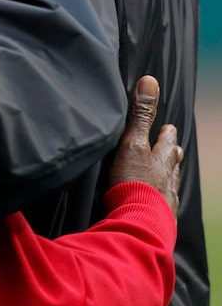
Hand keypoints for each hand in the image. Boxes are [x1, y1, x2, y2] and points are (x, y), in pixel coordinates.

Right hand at [107, 75, 182, 215]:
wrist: (138, 225)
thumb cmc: (134, 183)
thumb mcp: (132, 143)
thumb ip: (139, 114)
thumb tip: (150, 81)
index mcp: (160, 159)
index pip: (166, 142)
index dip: (167, 134)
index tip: (169, 126)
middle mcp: (166, 179)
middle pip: (172, 164)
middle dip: (171, 154)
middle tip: (173, 148)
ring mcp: (165, 200)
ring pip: (170, 185)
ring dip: (168, 178)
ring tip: (169, 175)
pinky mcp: (159, 220)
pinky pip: (163, 206)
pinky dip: (160, 201)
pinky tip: (160, 205)